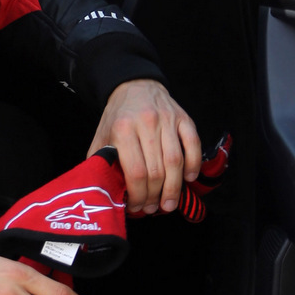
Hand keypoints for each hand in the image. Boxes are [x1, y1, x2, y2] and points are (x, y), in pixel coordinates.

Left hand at [89, 78, 200, 214]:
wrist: (134, 86)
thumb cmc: (117, 117)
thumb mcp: (101, 137)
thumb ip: (101, 161)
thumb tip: (105, 192)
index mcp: (123, 130)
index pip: (136, 172)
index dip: (139, 195)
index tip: (137, 206)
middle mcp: (146, 123)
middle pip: (157, 170)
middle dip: (155, 196)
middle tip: (153, 208)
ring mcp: (167, 120)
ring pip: (176, 161)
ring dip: (174, 188)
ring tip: (169, 203)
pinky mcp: (183, 117)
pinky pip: (193, 144)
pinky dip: (193, 164)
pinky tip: (189, 179)